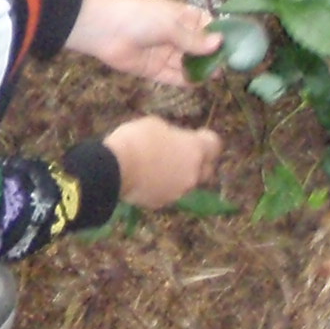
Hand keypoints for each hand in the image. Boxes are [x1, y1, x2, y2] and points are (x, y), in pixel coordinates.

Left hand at [65, 0, 221, 85]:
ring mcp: (166, 53)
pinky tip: (199, 83)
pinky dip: (186, 81)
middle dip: (213, 56)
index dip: (221, 36)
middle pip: (200, 48)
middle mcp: (176, 35)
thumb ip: (194, 39)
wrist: (104, 30)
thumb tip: (220, 44)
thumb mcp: (171, 25)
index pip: (208, 26)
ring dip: (201, 70)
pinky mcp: (155, 70)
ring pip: (189, 64)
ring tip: (217, 75)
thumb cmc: (140, 18)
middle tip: (229, 66)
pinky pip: (175, 77)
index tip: (236, 46)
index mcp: (182, 17)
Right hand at [103, 117, 224, 208]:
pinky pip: (166, 193)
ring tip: (155, 167)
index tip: (194, 135)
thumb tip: (172, 141)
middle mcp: (193, 174)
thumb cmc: (137, 139)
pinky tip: (144, 179)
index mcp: (195, 149)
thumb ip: (172, 135)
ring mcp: (178, 192)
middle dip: (196, 163)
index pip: (214, 144)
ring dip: (176, 176)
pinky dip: (160, 187)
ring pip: (184, 184)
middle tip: (178, 155)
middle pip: (204, 169)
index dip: (204, 139)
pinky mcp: (162, 203)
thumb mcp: (156, 125)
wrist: (115, 169)